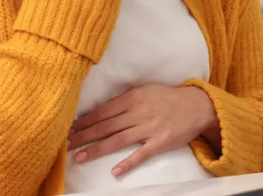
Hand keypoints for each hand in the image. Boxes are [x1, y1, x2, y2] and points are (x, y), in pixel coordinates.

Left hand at [67, 85, 219, 176]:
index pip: (102, 112)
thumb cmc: (167, 98)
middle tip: (66, 144)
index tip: (69, 128)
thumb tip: (101, 112)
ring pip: (117, 140)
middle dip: (83, 136)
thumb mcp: (144, 91)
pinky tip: (115, 171)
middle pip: (105, 126)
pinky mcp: (160, 142)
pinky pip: (141, 154)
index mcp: (132, 98)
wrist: (196, 106)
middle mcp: (138, 112)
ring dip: (97, 149)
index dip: (84, 121)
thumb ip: (124, 101)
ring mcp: (149, 128)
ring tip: (80, 157)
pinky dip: (128, 163)